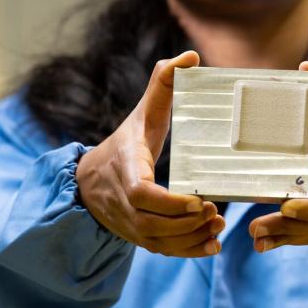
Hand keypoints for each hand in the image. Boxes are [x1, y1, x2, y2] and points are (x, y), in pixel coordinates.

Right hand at [76, 51, 224, 257]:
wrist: (89, 180)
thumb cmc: (125, 142)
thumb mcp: (142, 112)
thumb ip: (163, 83)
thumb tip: (190, 55)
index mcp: (126, 169)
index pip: (141, 193)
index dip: (170, 203)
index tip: (199, 200)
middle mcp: (123, 201)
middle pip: (152, 223)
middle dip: (186, 224)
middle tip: (216, 214)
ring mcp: (128, 222)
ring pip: (158, 242)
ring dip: (189, 240)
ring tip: (218, 228)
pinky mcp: (136, 236)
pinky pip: (160, 251)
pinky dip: (186, 252)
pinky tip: (211, 246)